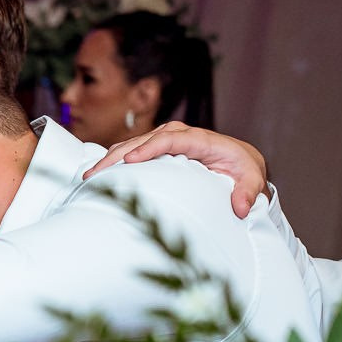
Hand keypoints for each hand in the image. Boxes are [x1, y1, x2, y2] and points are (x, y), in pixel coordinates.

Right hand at [83, 121, 268, 218]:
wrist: (239, 159)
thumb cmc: (243, 170)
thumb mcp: (252, 179)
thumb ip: (249, 192)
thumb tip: (240, 207)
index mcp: (200, 140)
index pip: (170, 139)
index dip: (149, 148)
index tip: (130, 161)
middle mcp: (179, 134)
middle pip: (143, 140)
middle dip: (117, 156)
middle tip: (94, 174)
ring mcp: (165, 139)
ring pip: (132, 144)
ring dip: (109, 159)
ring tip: (88, 177)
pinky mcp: (156, 147)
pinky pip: (131, 150)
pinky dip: (114, 160)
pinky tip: (97, 175)